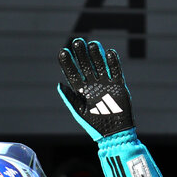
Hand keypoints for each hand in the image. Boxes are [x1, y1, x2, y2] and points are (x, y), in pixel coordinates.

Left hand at [57, 38, 162, 176]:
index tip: (63, 52)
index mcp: (81, 90)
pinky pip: (115, 70)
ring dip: (96, 54)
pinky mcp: (118, 84)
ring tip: (91, 44)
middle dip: (82, 54)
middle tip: (77, 42)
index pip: (72, 73)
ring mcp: (105, 83)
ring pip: (100, 64)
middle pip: (86, 65)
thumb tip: (59, 84)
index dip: (68, 63)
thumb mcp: (79, 111)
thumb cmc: (95, 125)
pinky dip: (112, 61)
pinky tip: (108, 52)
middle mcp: (93, 84)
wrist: (114, 133)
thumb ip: (70, 97)